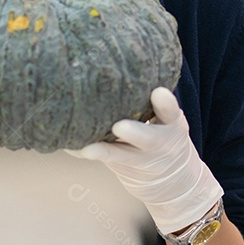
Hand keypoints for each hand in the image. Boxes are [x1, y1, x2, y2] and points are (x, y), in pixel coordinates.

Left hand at [68, 87, 223, 234]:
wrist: (173, 180)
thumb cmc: (164, 134)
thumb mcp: (169, 119)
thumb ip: (154, 102)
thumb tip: (123, 64)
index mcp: (171, 123)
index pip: (171, 112)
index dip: (165, 104)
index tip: (158, 93)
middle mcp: (158, 142)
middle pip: (148, 139)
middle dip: (135, 132)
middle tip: (120, 126)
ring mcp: (140, 158)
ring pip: (122, 156)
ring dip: (104, 151)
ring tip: (88, 149)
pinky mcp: (122, 167)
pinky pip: (102, 159)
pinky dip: (85, 152)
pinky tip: (70, 146)